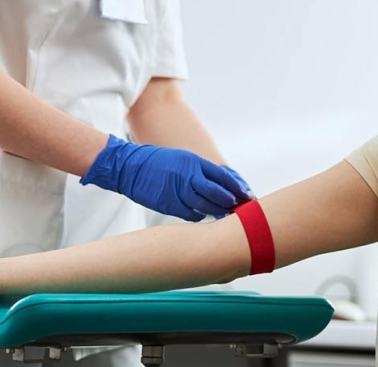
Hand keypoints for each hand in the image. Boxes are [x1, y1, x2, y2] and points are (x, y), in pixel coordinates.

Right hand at [81, 135, 250, 220]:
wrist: (130, 167)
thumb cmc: (158, 163)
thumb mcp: (183, 160)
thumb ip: (201, 172)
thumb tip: (222, 185)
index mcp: (194, 163)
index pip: (223, 177)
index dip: (237, 188)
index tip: (247, 195)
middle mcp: (189, 177)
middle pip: (218, 194)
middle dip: (232, 202)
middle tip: (240, 208)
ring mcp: (179, 192)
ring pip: (207, 207)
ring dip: (218, 212)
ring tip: (226, 215)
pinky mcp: (169, 205)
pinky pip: (191, 215)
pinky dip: (199, 217)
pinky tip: (202, 217)